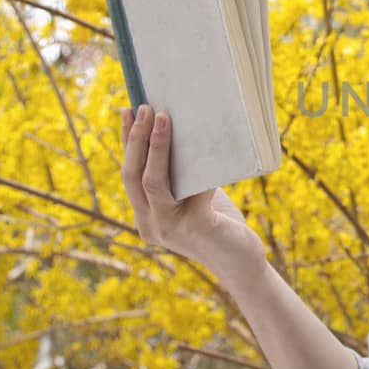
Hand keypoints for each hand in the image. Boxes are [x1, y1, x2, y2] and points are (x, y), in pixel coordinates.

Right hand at [121, 106, 265, 281]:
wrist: (241, 261)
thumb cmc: (218, 223)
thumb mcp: (192, 196)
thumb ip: (181, 175)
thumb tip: (182, 128)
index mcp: (144, 215)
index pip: (128, 173)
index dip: (127, 141)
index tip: (128, 111)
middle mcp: (149, 224)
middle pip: (132, 175)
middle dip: (137, 138)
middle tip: (145, 107)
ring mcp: (168, 228)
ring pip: (152, 181)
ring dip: (155, 146)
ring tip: (163, 117)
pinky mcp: (194, 227)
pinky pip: (191, 189)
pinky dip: (197, 165)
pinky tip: (206, 144)